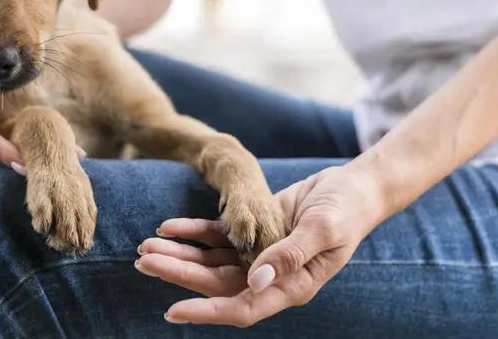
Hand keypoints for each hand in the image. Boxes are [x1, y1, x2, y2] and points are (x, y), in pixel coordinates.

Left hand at [134, 166, 383, 326]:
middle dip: (178, 274)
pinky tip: (169, 226)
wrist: (354, 187)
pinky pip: (217, 235)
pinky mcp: (254, 230)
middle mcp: (269, 276)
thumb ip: (290, 256)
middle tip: (143, 262)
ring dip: (179, 254)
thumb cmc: (347, 211)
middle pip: (215, 283)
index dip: (207, 311)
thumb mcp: (323, 230)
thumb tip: (255, 282)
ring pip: (211, 261)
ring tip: (146, 246)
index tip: (173, 310)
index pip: (242, 307)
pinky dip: (193, 231)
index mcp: (291, 286)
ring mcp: (259, 254)